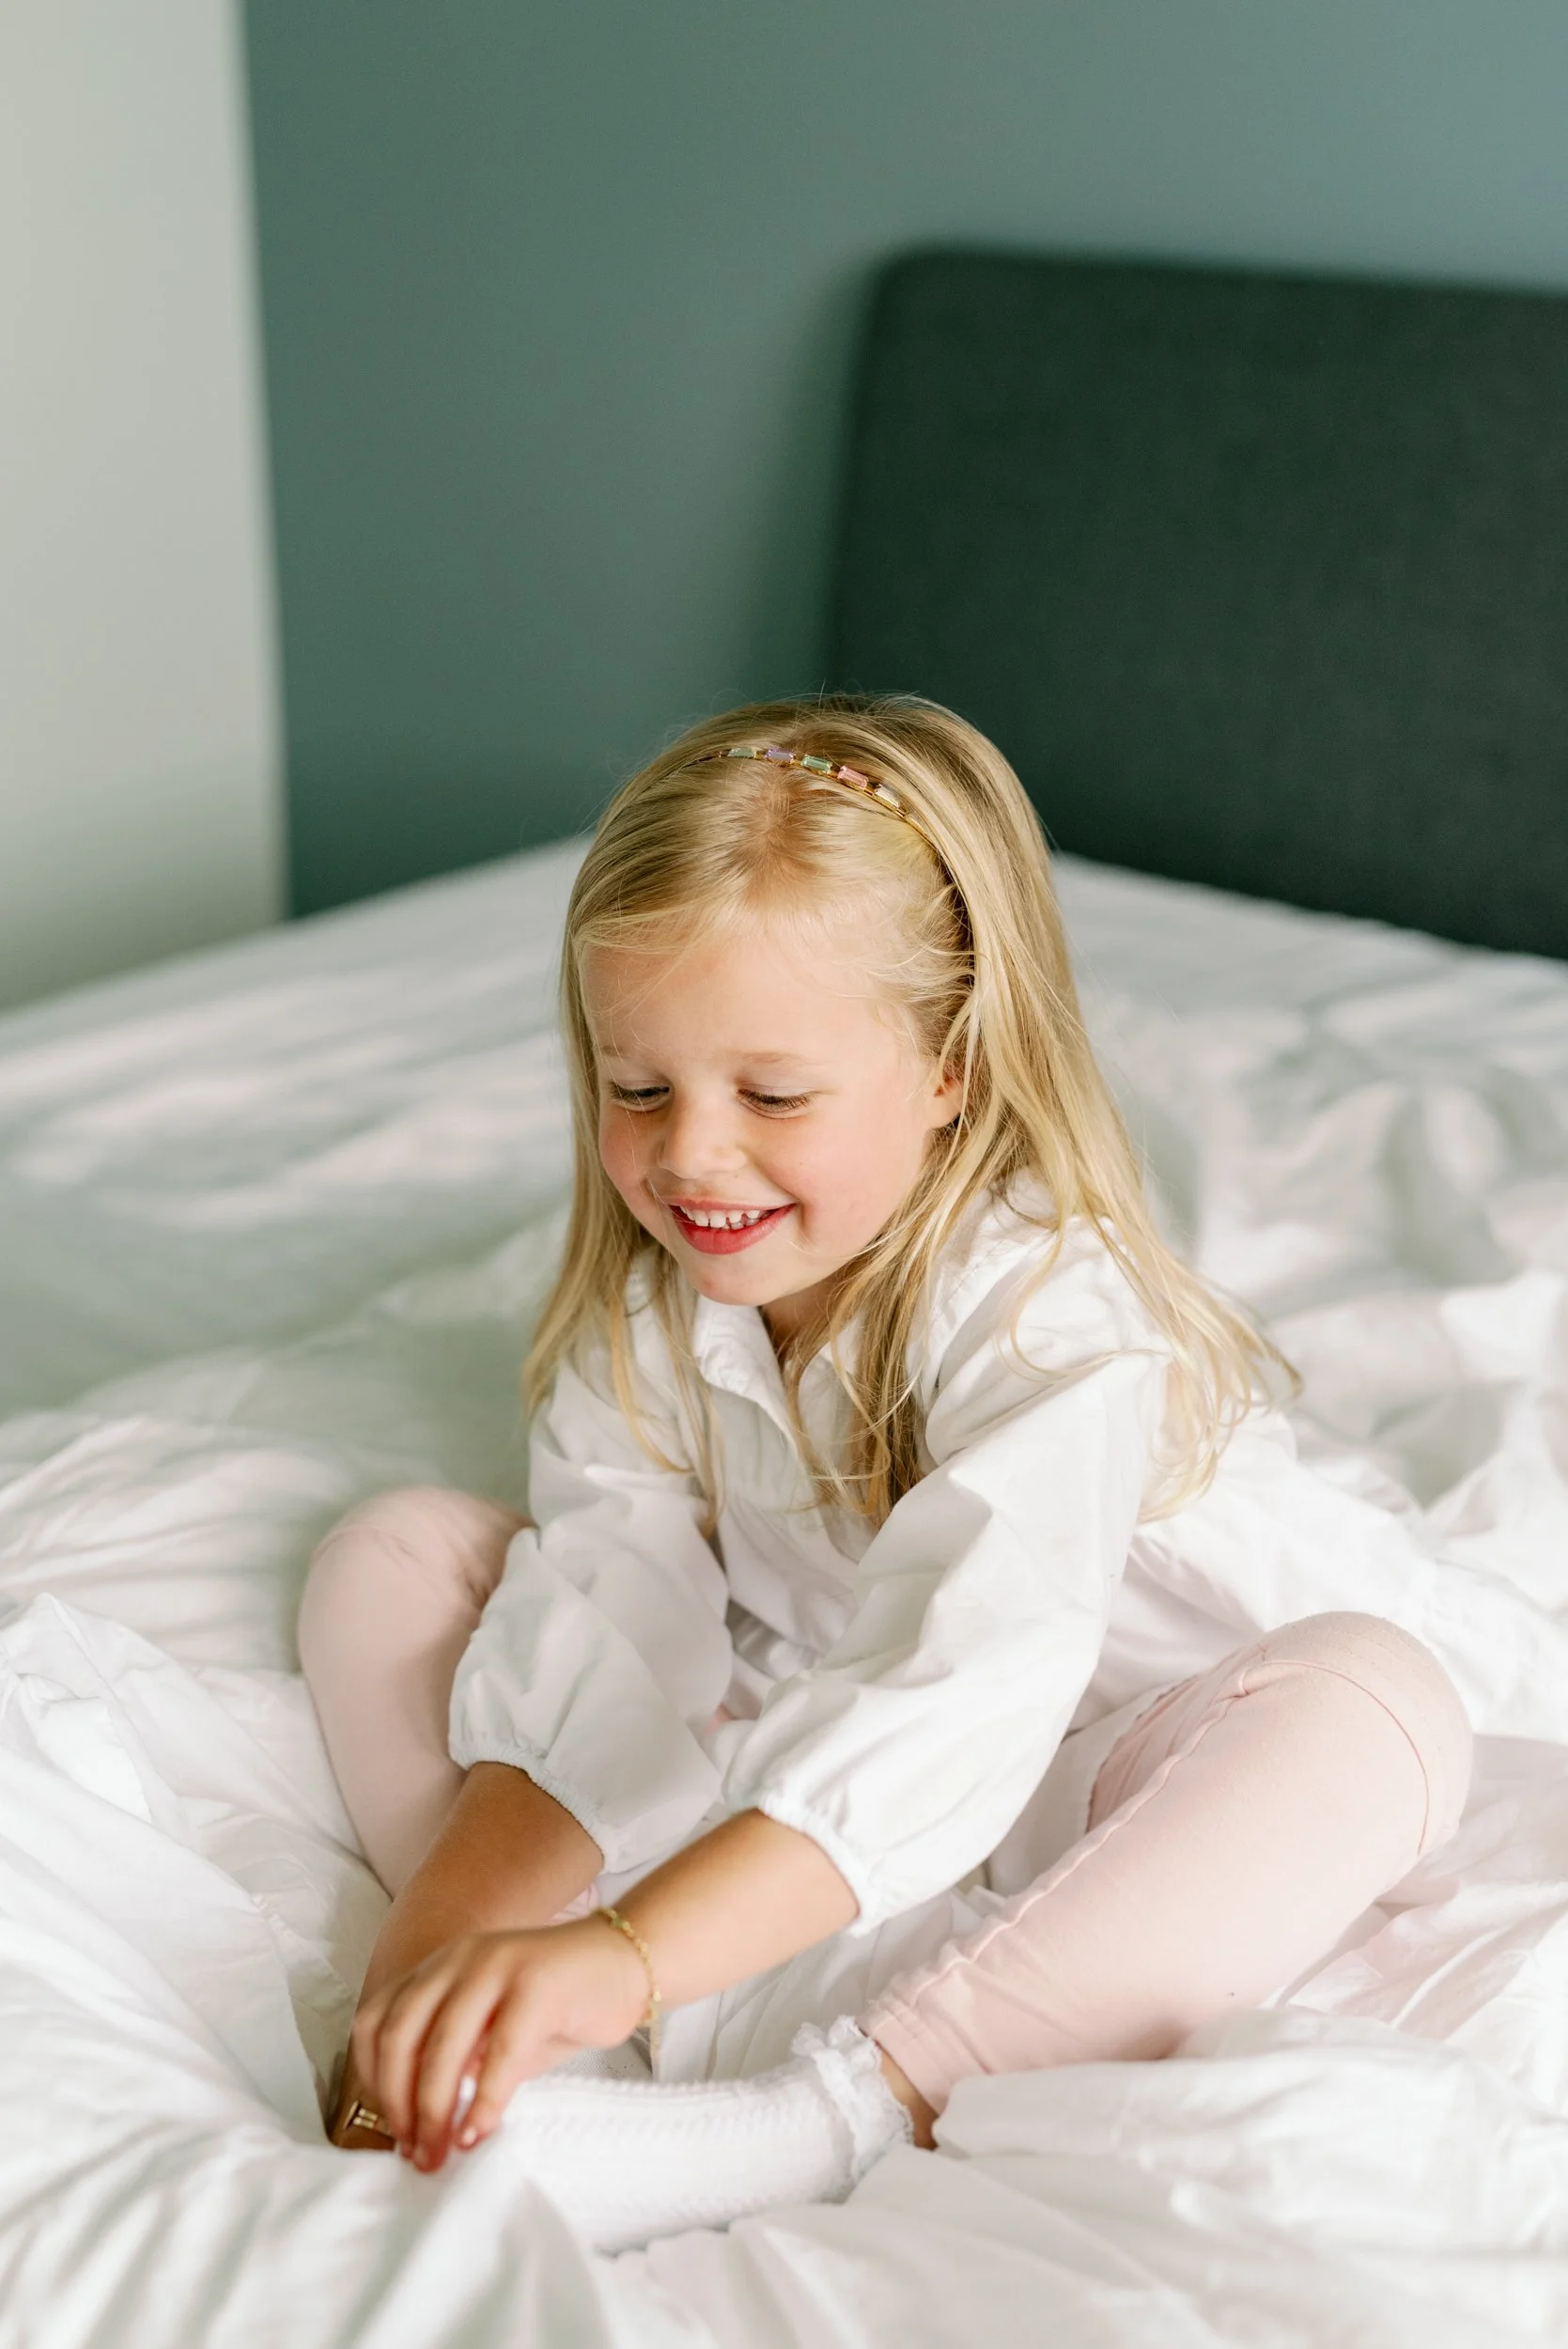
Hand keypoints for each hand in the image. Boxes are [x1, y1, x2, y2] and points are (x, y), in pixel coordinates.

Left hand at [350, 1915, 648, 2171]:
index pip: (376, 2022)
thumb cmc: (555, 2008)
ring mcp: (497, 1965)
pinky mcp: (538, 1983)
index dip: (374, 2082)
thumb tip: (418, 2131)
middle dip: (401, 2105)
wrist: (624, 1963)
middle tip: (418, 2154)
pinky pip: (500, 2050)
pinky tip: (482, 2130)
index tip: (395, 2131)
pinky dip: (485, 2098)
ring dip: (436, 2110)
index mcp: (438, 1968)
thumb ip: (454, 2063)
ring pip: (442, 2045)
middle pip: (400, 2036)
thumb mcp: (491, 2032)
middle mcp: (458, 1959)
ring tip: (443, 2153)